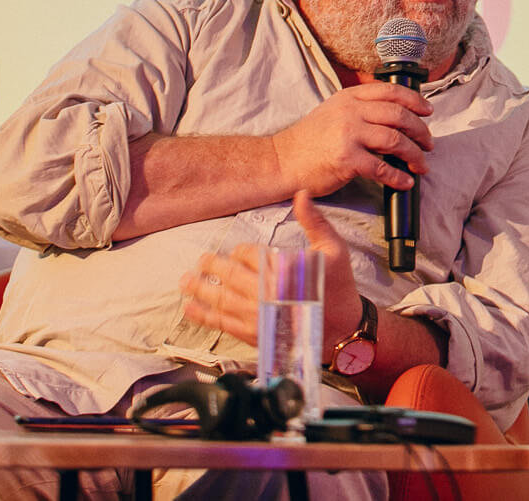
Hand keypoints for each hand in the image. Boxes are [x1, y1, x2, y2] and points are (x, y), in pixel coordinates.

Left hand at [179, 191, 360, 361]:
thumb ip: (314, 222)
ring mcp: (258, 315)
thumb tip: (301, 194)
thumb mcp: (334, 249)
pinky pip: (223, 323)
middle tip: (201, 260)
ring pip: (221, 298)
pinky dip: (204, 316)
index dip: (239, 252)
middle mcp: (267, 292)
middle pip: (229, 274)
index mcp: (284, 269)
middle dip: (211, 265)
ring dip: (200, 288)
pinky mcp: (255, 334)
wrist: (343, 331)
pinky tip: (191, 309)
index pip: (249, 254)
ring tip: (185, 281)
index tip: (237, 253)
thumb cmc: (339, 288)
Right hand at [273, 83, 433, 196]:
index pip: (391, 92)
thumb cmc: (308, 140)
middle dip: (420, 131)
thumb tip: (394, 115)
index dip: (415, 101)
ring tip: (421, 165)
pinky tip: (405, 182)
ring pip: (395, 141)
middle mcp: (351, 112)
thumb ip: (359, 108)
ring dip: (414, 155)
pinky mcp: (347, 159)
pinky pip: (382, 168)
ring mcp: (348, 134)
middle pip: (399, 116)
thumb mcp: (333, 111)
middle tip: (429, 144)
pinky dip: (398, 176)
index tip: (428, 111)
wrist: (282, 161)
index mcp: (349, 97)